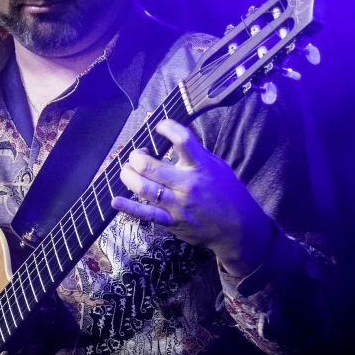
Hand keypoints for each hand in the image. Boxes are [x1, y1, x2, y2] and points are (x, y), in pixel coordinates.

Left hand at [112, 119, 275, 274]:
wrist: (238, 228)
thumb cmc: (228, 194)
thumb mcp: (218, 168)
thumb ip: (197, 155)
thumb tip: (175, 139)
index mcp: (202, 167)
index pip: (182, 140)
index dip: (167, 127)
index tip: (160, 126)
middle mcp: (188, 185)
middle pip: (151, 166)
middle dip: (136, 157)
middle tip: (137, 155)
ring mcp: (178, 205)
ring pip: (144, 188)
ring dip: (129, 176)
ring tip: (127, 170)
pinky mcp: (172, 222)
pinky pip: (146, 214)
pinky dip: (129, 207)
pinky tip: (116, 200)